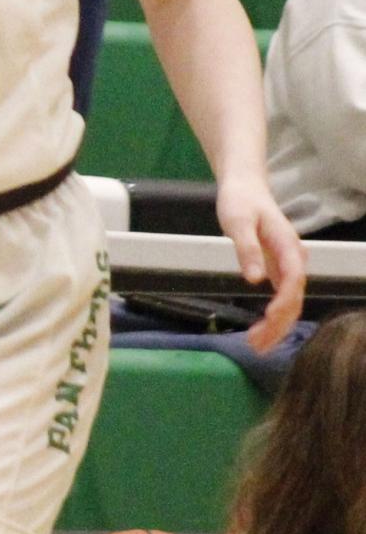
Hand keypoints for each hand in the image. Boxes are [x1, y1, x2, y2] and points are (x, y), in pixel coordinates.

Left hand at [214, 176, 305, 352]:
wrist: (245, 187)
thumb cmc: (240, 202)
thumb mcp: (238, 221)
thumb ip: (247, 249)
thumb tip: (254, 279)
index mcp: (287, 245)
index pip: (293, 278)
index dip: (284, 300)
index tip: (269, 318)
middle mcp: (293, 258)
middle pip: (294, 297)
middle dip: (279, 323)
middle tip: (256, 345)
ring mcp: (288, 265)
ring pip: (290, 302)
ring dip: (277, 326)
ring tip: (256, 346)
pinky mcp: (279, 270)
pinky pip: (282, 298)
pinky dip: (274, 318)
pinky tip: (261, 332)